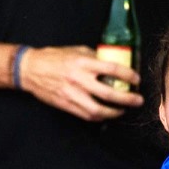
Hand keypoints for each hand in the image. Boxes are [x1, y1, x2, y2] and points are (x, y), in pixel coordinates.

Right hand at [18, 45, 142, 121]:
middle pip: (110, 93)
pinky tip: (105, 114)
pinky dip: (99, 117)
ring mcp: (72, 94)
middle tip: (138, 100)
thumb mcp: (75, 51)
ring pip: (99, 110)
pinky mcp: (66, 105)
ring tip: (122, 110)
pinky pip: (86, 115)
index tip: (136, 79)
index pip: (112, 69)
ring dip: (114, 112)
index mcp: (83, 63)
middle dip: (127, 99)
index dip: (128, 75)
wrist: (30, 69)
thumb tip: (111, 62)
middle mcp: (79, 79)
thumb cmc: (53, 58)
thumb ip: (93, 57)